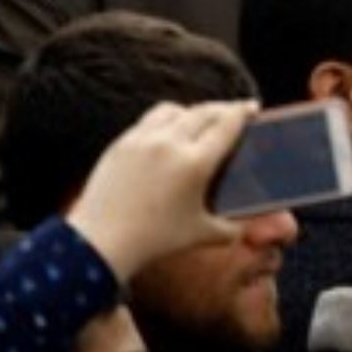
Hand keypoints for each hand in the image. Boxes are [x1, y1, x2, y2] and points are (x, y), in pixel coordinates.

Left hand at [67, 100, 257, 280]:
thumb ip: (231, 228)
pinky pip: (149, 120)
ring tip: (198, 121)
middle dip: (223, 108)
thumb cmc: (154, 241)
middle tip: (232, 112)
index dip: (244, 111)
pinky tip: (167, 135)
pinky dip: (165, 121)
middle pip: (204, 110)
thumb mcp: (201, 234)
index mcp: (196, 163)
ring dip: (192, 111)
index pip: (227, 123)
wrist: (99, 243)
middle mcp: (170, 144)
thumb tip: (246, 227)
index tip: (252, 108)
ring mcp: (142, 140)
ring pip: (175, 110)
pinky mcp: (121, 144)